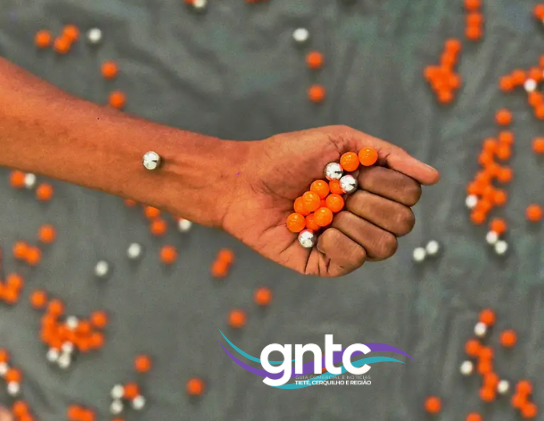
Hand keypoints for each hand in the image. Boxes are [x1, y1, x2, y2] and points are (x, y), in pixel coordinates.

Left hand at [222, 125, 439, 276]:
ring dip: (353, 223)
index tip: (355, 171)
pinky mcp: (323, 264)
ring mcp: (345, 243)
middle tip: (339, 193)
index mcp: (370, 190)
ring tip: (324, 212)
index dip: (387, 183)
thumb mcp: (339, 141)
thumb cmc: (286, 156)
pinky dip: (334, 242)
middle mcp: (363, 218)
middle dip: (371, 203)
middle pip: (404, 224)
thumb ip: (388, 154)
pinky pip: (352, 262)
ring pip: (385, 247)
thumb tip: (434, 177)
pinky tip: (311, 231)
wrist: (243, 180)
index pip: (409, 196)